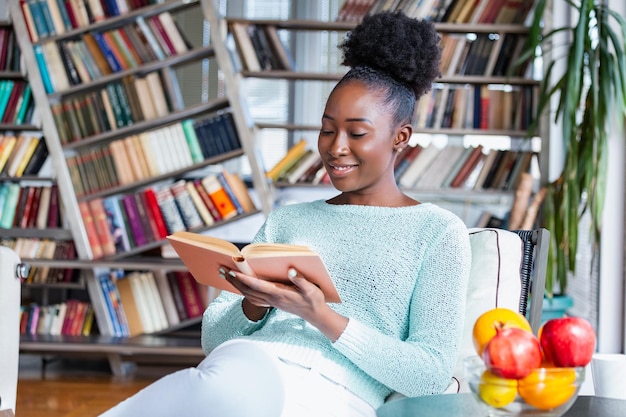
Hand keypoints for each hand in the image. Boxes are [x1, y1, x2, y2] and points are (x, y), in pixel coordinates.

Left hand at [218, 266, 347, 339]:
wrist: (315, 314)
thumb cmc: (314, 300)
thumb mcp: (311, 289)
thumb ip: (300, 280)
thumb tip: (291, 270)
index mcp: (279, 293)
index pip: (257, 285)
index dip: (243, 278)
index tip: (232, 271)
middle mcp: (272, 298)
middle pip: (248, 290)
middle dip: (233, 281)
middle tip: (221, 270)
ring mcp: (271, 301)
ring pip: (248, 295)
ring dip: (236, 286)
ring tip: (226, 276)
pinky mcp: (272, 303)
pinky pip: (253, 298)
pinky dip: (244, 292)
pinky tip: (240, 287)